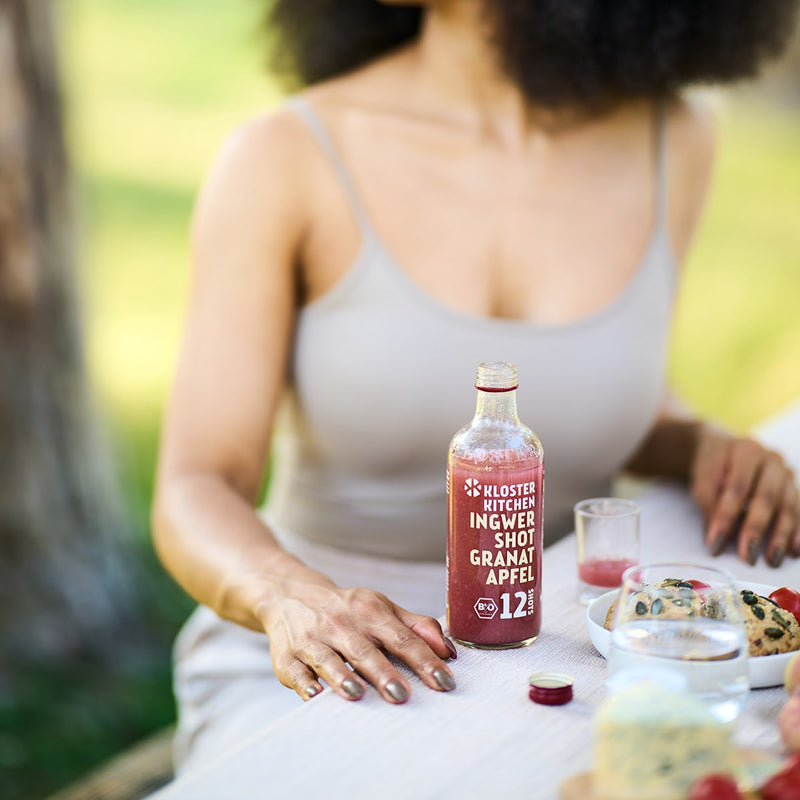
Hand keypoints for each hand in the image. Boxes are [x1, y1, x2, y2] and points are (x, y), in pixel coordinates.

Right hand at [258, 580, 456, 703]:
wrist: (289, 594)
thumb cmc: (347, 609)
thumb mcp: (382, 608)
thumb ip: (417, 627)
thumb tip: (450, 651)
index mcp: (370, 611)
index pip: (402, 637)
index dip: (424, 660)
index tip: (445, 682)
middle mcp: (341, 624)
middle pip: (364, 651)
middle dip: (382, 673)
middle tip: (402, 695)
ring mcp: (312, 639)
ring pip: (328, 659)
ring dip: (341, 676)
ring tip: (357, 694)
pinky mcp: (286, 656)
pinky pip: (295, 671)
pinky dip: (304, 683)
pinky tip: (315, 696)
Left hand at [690, 426, 799, 566]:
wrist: (724, 451)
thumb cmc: (712, 468)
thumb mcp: (702, 480)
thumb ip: (708, 505)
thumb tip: (716, 541)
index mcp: (745, 451)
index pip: (737, 487)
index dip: (726, 516)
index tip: (715, 543)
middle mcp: (771, 459)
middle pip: (766, 497)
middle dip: (756, 529)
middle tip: (748, 556)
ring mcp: (787, 473)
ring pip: (788, 506)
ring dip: (781, 536)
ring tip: (771, 560)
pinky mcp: (795, 487)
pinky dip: (797, 533)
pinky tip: (792, 551)